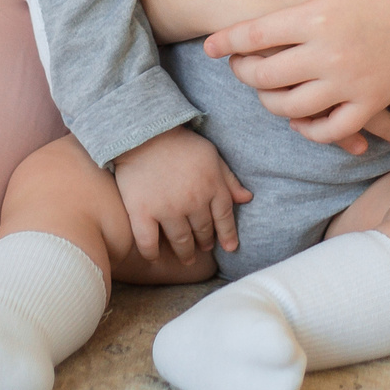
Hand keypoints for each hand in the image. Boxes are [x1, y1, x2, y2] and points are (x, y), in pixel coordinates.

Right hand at [111, 127, 250, 263]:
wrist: (143, 133)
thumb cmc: (180, 144)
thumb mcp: (211, 156)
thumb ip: (229, 179)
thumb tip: (247, 198)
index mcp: (212, 186)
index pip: (225, 218)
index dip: (228, 235)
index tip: (229, 247)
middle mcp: (193, 201)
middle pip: (203, 231)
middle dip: (205, 242)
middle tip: (203, 247)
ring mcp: (167, 209)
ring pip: (181, 241)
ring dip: (185, 252)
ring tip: (186, 256)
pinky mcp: (142, 212)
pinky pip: (148, 243)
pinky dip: (152, 253)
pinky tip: (154, 256)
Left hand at [202, 0, 389, 148]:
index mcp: (316, 16)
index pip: (254, 35)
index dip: (226, 42)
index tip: (210, 46)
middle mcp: (329, 54)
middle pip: (266, 77)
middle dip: (243, 73)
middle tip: (237, 67)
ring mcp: (351, 83)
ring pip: (293, 109)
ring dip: (270, 102)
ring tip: (265, 90)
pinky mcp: (373, 101)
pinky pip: (332, 130)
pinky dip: (310, 130)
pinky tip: (300, 118)